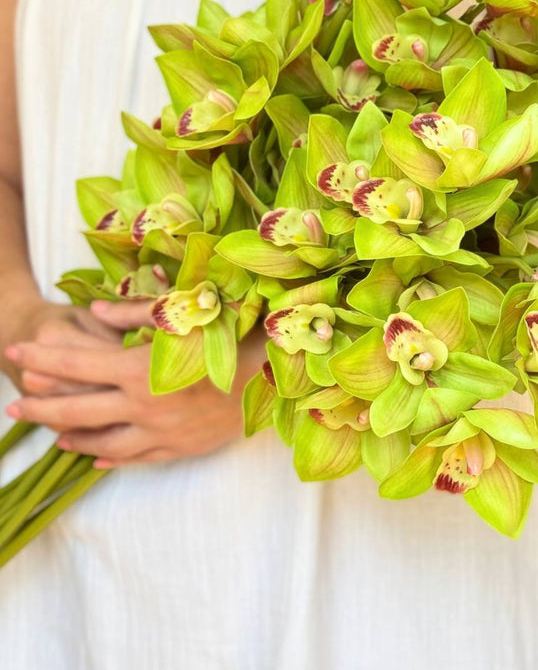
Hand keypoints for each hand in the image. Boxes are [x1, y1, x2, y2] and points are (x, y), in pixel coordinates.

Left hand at [5, 301, 265, 467]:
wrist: (279, 376)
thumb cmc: (233, 336)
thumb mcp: (183, 316)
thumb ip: (134, 314)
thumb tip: (95, 312)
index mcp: (141, 370)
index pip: (77, 365)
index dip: (42, 359)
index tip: (14, 353)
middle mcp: (144, 407)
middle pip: (78, 410)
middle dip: (40, 407)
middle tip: (12, 407)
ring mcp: (162, 433)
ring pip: (103, 443)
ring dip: (72, 439)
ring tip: (50, 436)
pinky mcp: (181, 448)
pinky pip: (137, 458)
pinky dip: (111, 458)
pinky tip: (96, 458)